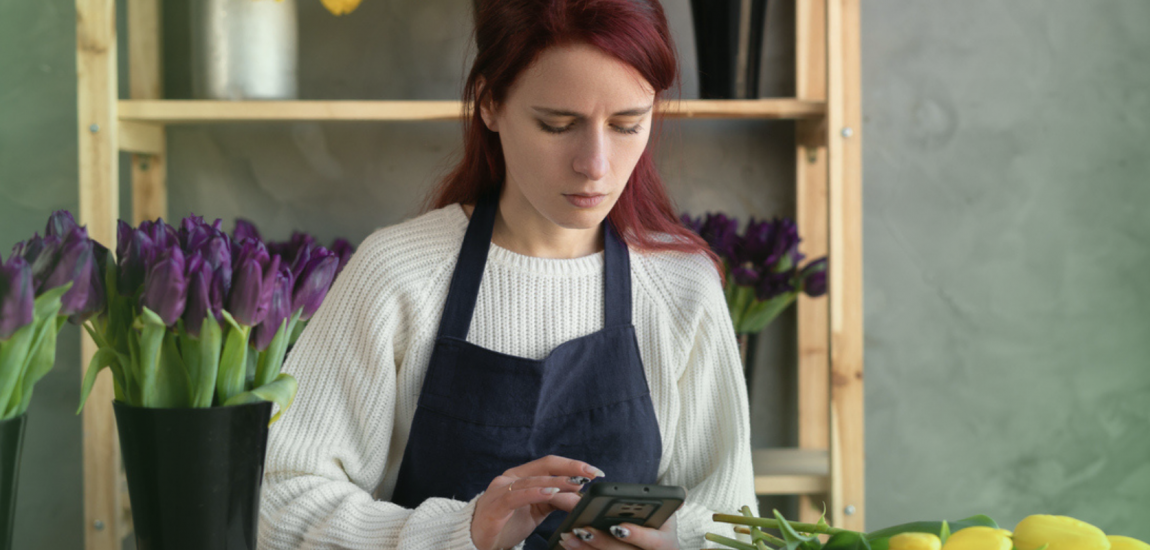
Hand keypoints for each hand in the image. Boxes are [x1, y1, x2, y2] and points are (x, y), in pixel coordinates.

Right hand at [470, 455, 604, 549]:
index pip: (550, 464)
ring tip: (576, 485)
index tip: (594, 472)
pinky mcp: (495, 506)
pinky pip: (517, 496)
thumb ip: (555, 501)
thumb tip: (580, 497)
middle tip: (591, 475)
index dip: (572, 465)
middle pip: (544, 467)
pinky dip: (534, 492)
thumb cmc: (506, 524)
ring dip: (557, 483)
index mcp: (521, 476)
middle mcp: (511, 478)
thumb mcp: (536, 511)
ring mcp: (501, 490)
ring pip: (533, 481)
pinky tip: (550, 493)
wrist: (475, 542)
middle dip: (570, 469)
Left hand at [555, 514, 678, 549]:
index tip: (618, 526)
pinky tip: (568, 545)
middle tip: (582, 528)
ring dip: (585, 549)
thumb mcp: (668, 520)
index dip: (635, 535)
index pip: (652, 541)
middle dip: (601, 541)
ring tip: (568, 536)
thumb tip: (681, 492)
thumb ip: (672, 504)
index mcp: (665, 544)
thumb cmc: (660, 532)